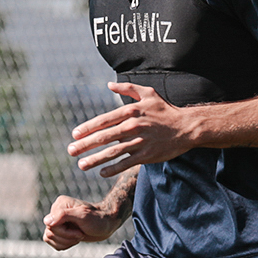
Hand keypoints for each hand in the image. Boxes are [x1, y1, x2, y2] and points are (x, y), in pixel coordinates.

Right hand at [42, 195, 123, 250]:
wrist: (106, 225)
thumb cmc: (97, 219)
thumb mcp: (83, 216)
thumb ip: (63, 215)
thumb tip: (46, 221)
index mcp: (60, 205)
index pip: (51, 225)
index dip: (65, 232)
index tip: (80, 230)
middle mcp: (56, 212)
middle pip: (50, 233)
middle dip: (67, 237)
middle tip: (81, 234)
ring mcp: (57, 222)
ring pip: (49, 238)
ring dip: (66, 242)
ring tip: (78, 236)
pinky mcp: (59, 231)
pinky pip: (52, 243)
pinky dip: (63, 245)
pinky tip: (74, 240)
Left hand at [66, 82, 195, 176]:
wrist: (186, 127)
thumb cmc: (165, 110)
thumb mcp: (148, 93)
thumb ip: (127, 89)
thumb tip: (109, 85)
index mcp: (130, 111)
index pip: (103, 121)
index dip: (87, 128)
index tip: (74, 135)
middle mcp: (132, 126)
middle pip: (104, 137)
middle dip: (85, 145)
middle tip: (71, 151)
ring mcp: (139, 142)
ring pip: (112, 152)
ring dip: (95, 159)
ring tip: (81, 165)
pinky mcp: (146, 155)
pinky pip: (126, 163)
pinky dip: (113, 169)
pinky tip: (102, 173)